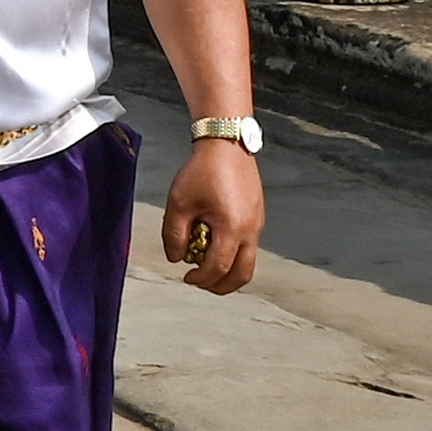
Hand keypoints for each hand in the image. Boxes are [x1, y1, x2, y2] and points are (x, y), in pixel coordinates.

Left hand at [164, 140, 265, 293]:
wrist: (227, 145)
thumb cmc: (203, 170)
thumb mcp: (179, 203)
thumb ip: (174, 234)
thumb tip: (176, 258)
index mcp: (233, 228)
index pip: (219, 267)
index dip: (201, 278)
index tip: (186, 277)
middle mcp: (251, 230)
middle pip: (243, 274)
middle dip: (221, 285)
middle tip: (200, 282)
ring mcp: (258, 224)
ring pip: (249, 262)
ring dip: (227, 271)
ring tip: (204, 265)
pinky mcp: (257, 218)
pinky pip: (249, 247)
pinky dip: (233, 254)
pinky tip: (213, 245)